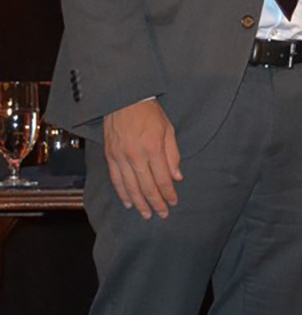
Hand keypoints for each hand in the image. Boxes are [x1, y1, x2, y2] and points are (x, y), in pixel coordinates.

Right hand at [103, 99, 182, 219]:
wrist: (124, 100)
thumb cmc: (149, 113)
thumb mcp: (168, 129)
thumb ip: (172, 154)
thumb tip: (177, 177)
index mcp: (153, 149)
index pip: (162, 179)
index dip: (168, 193)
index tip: (173, 202)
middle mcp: (136, 156)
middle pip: (146, 187)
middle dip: (156, 203)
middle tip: (162, 215)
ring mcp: (121, 158)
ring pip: (130, 187)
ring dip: (139, 203)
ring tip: (146, 214)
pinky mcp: (110, 157)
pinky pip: (116, 180)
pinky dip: (122, 194)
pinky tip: (128, 203)